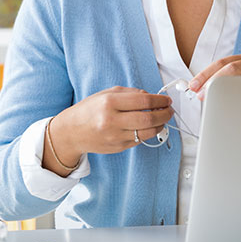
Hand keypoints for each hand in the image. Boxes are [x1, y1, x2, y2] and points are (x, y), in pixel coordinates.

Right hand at [46, 87, 172, 170]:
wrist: (71, 132)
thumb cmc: (89, 110)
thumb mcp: (106, 94)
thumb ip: (129, 93)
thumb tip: (151, 97)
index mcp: (109, 103)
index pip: (143, 100)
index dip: (159, 100)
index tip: (166, 100)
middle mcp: (112, 120)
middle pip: (148, 118)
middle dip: (164, 113)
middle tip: (169, 110)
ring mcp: (115, 136)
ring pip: (147, 132)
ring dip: (160, 125)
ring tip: (162, 119)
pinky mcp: (118, 147)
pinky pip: (140, 140)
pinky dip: (148, 133)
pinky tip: (149, 127)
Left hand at [187, 53, 240, 96]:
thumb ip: (226, 88)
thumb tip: (202, 94)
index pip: (221, 64)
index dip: (205, 75)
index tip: (193, 86)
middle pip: (229, 66)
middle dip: (211, 80)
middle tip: (200, 94)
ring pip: (239, 73)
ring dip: (222, 86)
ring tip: (211, 98)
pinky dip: (239, 93)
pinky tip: (231, 102)